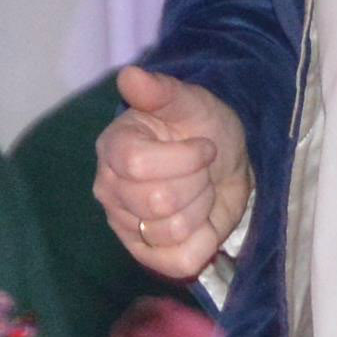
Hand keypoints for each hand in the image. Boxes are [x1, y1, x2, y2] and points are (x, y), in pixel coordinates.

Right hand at [96, 67, 250, 279]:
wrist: (226, 163)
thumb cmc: (202, 128)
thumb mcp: (190, 102)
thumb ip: (160, 90)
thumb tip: (130, 75)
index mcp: (114, 147)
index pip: (138, 164)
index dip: (184, 158)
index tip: (204, 147)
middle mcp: (110, 189)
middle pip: (158, 200)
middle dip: (197, 182)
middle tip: (202, 171)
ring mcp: (126, 226)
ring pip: (172, 230)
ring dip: (201, 208)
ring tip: (200, 191)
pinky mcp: (148, 255)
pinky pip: (179, 260)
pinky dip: (203, 241)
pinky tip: (200, 221)